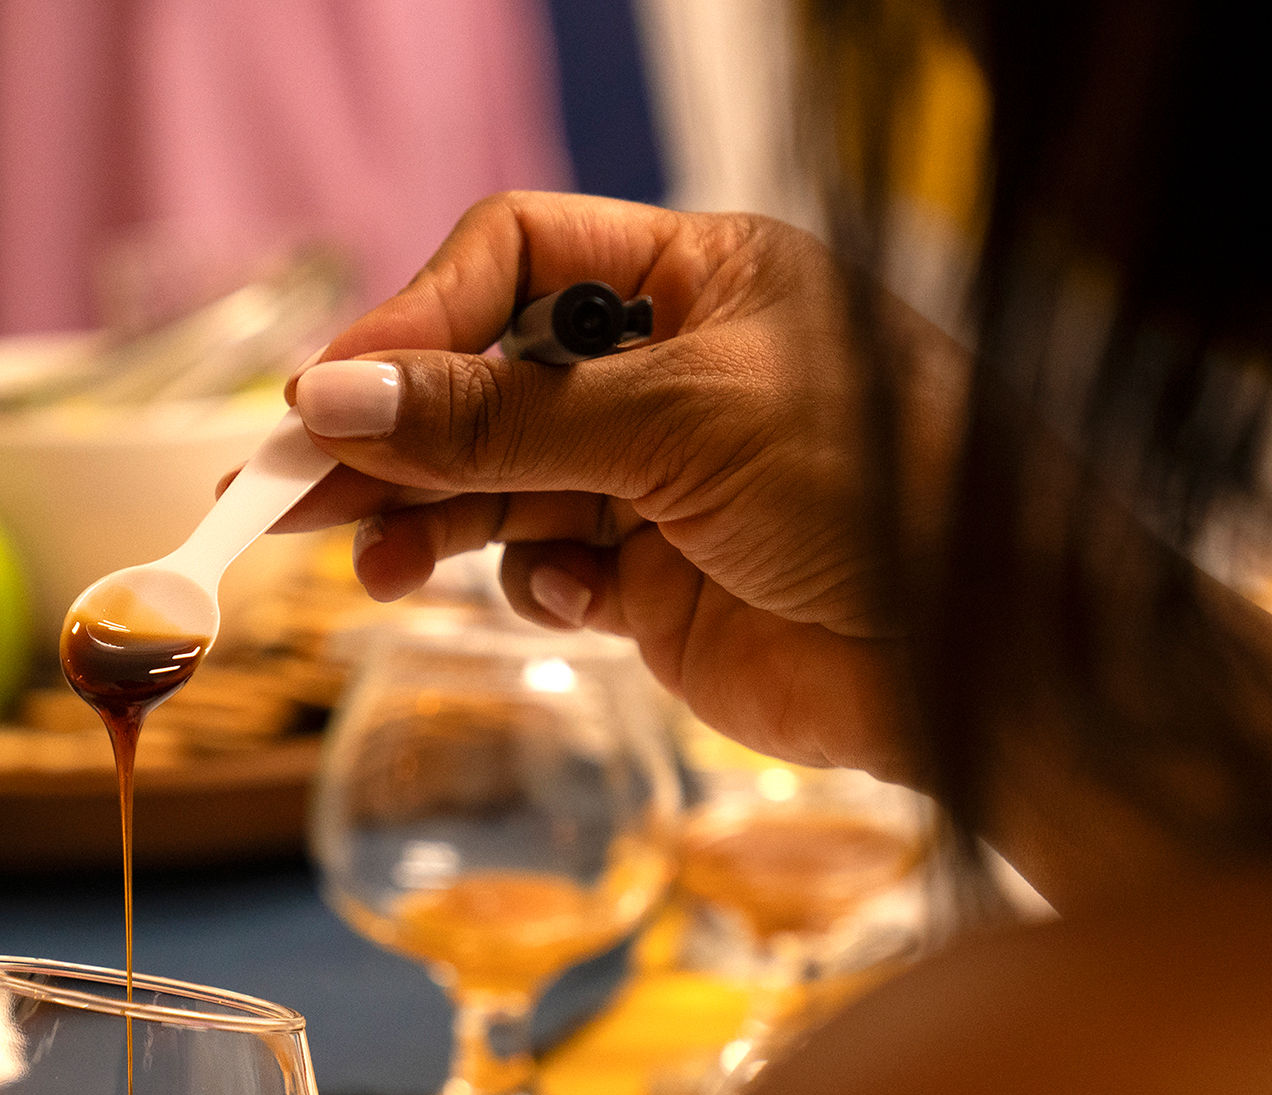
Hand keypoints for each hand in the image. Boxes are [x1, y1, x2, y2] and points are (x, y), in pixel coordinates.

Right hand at [271, 191, 957, 773]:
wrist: (988, 659)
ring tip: (371, 563)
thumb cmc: (881, 491)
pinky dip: (530, 583)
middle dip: (393, 433)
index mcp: (699, 277)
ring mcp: (661, 480)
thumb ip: (500, 417)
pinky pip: (548, 569)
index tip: (331, 395)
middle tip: (283, 493)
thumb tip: (335, 398)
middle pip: (487, 378)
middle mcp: (672, 368)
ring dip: (430, 519)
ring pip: (500, 482)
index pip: (515, 258)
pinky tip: (557, 597)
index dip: (418, 321)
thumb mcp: (677, 425)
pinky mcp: (658, 585)